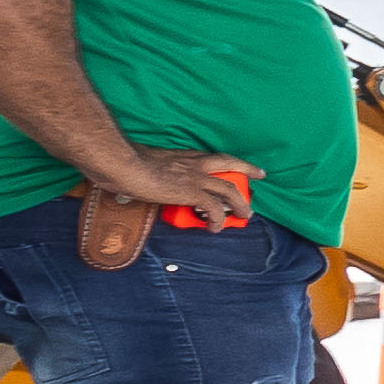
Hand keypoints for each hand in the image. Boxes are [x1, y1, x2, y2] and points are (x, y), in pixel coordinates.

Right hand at [70, 142, 253, 269]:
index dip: (223, 161)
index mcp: (182, 155)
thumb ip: (143, 171)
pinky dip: (218, 219)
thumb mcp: (140, 162)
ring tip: (245, 215)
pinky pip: (214, 208)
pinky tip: (215, 227)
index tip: (234, 162)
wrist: (123, 165)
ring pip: (229, 189)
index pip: (209, 157)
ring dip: (240, 203)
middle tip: (260, 174)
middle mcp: (193, 163)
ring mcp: (195, 177)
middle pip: (229, 163)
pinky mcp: (192, 192)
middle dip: (247, 168)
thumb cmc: (123, 162)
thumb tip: (127, 185)